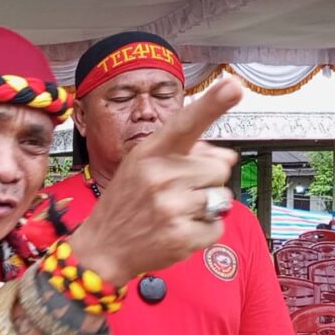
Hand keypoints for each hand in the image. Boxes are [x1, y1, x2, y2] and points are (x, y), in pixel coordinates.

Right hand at [69, 78, 243, 285]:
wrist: (101, 247)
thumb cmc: (124, 204)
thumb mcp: (140, 166)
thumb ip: (182, 152)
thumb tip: (225, 156)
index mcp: (149, 153)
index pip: (186, 123)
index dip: (213, 104)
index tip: (233, 86)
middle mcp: (160, 177)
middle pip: (220, 167)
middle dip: (206, 179)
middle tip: (177, 191)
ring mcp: (171, 208)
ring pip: (222, 198)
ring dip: (207, 206)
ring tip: (176, 212)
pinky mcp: (182, 236)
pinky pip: (217, 226)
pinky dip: (204, 230)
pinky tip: (178, 229)